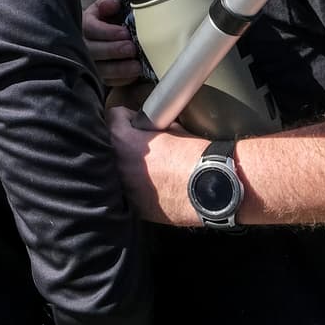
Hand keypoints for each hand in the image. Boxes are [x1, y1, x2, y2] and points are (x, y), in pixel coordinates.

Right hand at [83, 0, 140, 85]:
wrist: (99, 37)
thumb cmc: (103, 21)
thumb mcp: (103, 7)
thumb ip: (108, 2)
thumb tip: (111, 4)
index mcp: (82, 25)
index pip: (90, 29)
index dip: (107, 32)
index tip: (124, 33)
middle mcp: (81, 46)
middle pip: (93, 51)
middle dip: (113, 51)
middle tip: (131, 48)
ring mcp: (88, 65)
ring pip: (100, 70)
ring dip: (119, 69)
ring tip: (136, 66)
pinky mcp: (97, 78)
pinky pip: (107, 82)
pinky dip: (121, 79)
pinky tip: (133, 75)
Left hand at [107, 107, 203, 225]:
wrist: (212, 187)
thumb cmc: (195, 157)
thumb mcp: (173, 129)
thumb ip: (154, 127)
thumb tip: (153, 127)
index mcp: (124, 141)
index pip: (113, 117)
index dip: (128, 117)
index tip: (137, 122)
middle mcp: (118, 165)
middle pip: (112, 146)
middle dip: (126, 144)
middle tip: (144, 145)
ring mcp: (124, 188)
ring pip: (119, 171)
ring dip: (130, 167)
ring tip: (152, 168)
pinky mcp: (135, 207)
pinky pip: (131, 191)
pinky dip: (139, 188)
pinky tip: (157, 186)